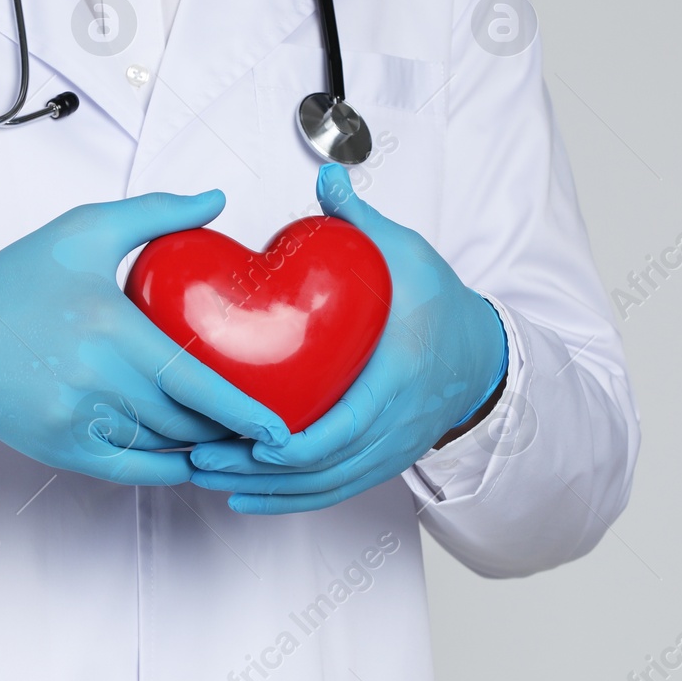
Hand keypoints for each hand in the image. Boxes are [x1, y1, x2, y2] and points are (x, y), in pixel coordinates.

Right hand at [0, 190, 290, 484]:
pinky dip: (165, 469)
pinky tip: (191, 459)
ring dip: (202, 449)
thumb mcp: (85, 229)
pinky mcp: (59, 447)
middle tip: (265, 428)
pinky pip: (129, 470)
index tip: (279, 426)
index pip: (191, 381)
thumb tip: (216, 201)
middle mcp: (93, 379)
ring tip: (236, 442)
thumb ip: (157, 213)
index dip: (242, 411)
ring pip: (160, 448)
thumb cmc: (17, 278)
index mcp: (109, 327)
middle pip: (183, 422)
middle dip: (229, 430)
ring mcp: (74, 419)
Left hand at [189, 164, 506, 512]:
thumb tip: (326, 179)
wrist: (482, 353)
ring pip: (321, 486)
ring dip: (262, 489)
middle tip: (199, 453)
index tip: (247, 434)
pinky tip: (242, 495)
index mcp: (397, 376)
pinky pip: (333, 492)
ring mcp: (388, 449)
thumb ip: (362, 220)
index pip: (345, 425)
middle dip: (255, 468)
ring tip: (206, 473)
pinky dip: (286, 501)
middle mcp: (393, 423)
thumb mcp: (409, 255)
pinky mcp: (380, 461)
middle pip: (321, 466)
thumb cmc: (442, 305)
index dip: (293, 442)